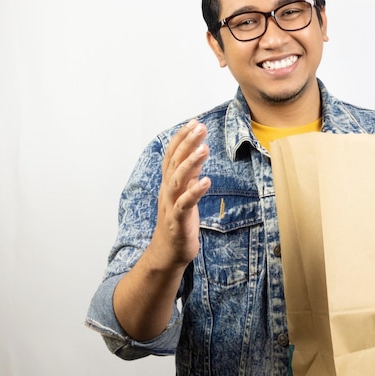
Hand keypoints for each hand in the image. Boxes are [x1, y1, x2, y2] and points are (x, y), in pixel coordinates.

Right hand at [112, 119, 210, 340]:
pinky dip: (194, 192)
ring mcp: (171, 206)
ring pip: (177, 179)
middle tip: (199, 127)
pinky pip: (185, 204)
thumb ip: (190, 174)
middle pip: (174, 162)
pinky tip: (206, 181)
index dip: (181, 138)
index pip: (172, 155)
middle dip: (187, 143)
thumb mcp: (185, 193)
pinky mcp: (178, 221)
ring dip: (190, 163)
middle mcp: (167, 191)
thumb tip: (198, 152)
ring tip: (204, 148)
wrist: (168, 253)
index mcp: (169, 184)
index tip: (194, 122)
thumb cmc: (178, 222)